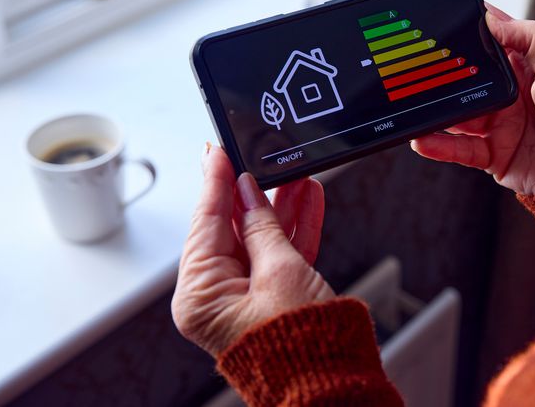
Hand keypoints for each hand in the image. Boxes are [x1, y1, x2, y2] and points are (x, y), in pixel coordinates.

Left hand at [172, 145, 333, 355]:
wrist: (334, 386)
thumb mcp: (281, 271)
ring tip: (297, 176)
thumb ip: (262, 226)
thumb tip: (247, 191)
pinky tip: (307, 201)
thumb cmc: (302, 346)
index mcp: (201, 296)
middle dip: (254, 192)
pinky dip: (293, 231)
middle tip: (259, 157)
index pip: (205, 223)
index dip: (216, 183)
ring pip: (260, 238)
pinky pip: (278, 256)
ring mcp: (244, 299)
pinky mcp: (270, 300)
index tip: (218, 151)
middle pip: (231, 229)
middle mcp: (216, 299)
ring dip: (280, 208)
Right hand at [411, 3, 534, 195]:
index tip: (440, 21)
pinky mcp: (492, 156)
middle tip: (417, 65)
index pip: (486, 44)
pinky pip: (459, 150)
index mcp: (522, 69)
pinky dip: (439, 145)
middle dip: (441, 74)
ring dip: (434, 110)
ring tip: (413, 103)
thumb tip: (490, 18)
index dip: (465, 33)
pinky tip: (421, 138)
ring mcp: (496, 126)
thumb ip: (529, 38)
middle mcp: (505, 96)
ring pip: (455, 115)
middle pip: (463, 80)